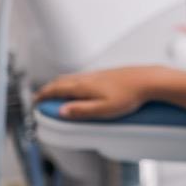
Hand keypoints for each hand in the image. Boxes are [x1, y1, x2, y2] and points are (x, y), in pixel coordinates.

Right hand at [35, 66, 158, 118]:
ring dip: (62, 85)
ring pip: (74, 77)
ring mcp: (99, 73)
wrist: (149, 80)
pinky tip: (82, 88)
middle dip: (49, 89)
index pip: (57, 88)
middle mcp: (89, 77)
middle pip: (62, 80)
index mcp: (84, 85)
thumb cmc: (130, 95)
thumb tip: (62, 111)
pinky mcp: (108, 73)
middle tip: (42, 98)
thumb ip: (81, 111)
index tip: (35, 101)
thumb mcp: (104, 109)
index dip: (44, 95)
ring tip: (58, 94)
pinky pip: (85, 77)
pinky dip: (75, 82)